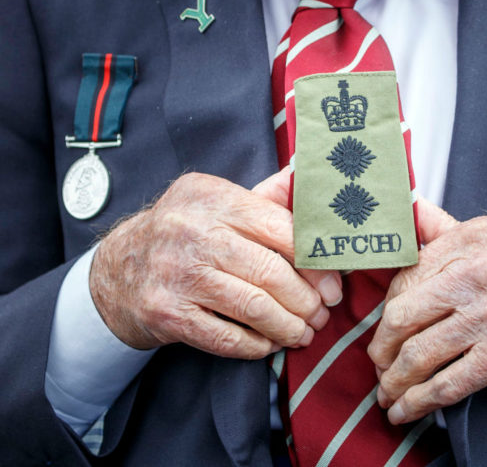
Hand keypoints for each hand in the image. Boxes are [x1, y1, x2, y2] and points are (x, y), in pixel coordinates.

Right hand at [90, 168, 342, 358]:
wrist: (116, 269)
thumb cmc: (183, 233)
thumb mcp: (216, 202)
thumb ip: (264, 197)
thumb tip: (308, 179)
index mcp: (213, 197)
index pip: (280, 228)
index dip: (314, 262)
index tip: (333, 284)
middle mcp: (193, 232)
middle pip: (271, 272)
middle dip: (306, 300)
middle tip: (321, 314)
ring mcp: (178, 275)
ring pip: (254, 308)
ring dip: (288, 326)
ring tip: (303, 332)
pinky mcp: (167, 313)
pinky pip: (226, 337)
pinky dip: (257, 345)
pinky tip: (270, 343)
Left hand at [367, 200, 486, 424]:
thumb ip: (444, 228)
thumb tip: (407, 209)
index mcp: (471, 238)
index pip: (405, 276)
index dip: (386, 308)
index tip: (384, 326)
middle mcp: (478, 273)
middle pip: (401, 316)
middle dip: (381, 347)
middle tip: (378, 362)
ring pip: (417, 354)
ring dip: (393, 381)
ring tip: (388, 390)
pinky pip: (445, 384)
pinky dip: (416, 402)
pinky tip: (404, 409)